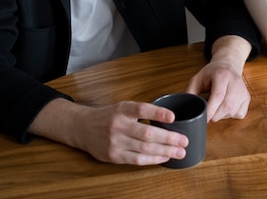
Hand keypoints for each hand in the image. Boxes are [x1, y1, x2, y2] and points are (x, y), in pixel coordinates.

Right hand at [30, 98, 188, 165]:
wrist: (83, 127)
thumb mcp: (123, 107)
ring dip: (165, 151)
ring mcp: (115, 142)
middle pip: (147, 133)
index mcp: (122, 109)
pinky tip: (164, 158)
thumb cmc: (109, 116)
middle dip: (168, 138)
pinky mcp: (114, 155)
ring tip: (180, 152)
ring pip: (144, 149)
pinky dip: (152, 160)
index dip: (158, 113)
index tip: (173, 117)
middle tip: (184, 141)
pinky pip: (136, 159)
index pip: (141, 109)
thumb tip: (169, 120)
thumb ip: (141, 112)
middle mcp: (118, 125)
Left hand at [186, 35, 251, 121]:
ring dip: (221, 115)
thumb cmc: (212, 73)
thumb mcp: (198, 78)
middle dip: (215, 115)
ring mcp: (243, 91)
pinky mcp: (247, 98)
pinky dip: (230, 115)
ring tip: (216, 107)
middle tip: (208, 113)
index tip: (204, 118)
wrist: (228, 65)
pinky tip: (225, 107)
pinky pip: (239, 114)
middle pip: (226, 106)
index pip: (218, 96)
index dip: (211, 110)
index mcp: (222, 76)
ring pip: (232, 112)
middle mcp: (235, 83)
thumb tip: (187, 107)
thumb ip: (191, 92)